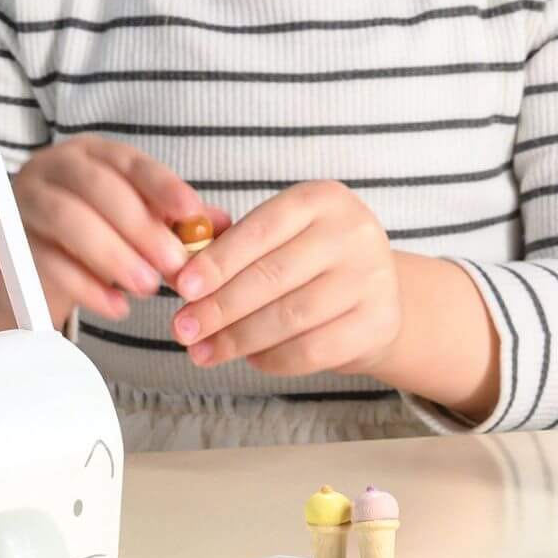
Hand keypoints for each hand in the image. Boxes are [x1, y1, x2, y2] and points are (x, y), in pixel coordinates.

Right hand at [7, 135, 232, 329]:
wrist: (30, 263)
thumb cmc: (94, 232)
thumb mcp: (136, 221)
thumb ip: (177, 221)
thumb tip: (225, 226)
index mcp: (93, 154)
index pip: (130, 162)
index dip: (162, 185)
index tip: (191, 210)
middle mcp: (56, 169)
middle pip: (98, 189)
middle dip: (141, 228)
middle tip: (174, 265)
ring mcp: (27, 203)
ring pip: (68, 220)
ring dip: (114, 256)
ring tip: (147, 287)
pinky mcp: (9, 244)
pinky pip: (48, 263)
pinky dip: (88, 288)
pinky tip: (118, 307)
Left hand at [168, 180, 402, 377]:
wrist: (377, 293)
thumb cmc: (311, 260)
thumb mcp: (280, 236)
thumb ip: (232, 244)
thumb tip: (178, 272)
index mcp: (322, 198)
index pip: (260, 229)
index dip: (218, 261)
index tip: (183, 288)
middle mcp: (353, 232)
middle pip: (272, 276)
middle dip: (219, 307)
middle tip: (182, 329)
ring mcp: (371, 278)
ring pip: (289, 317)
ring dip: (237, 339)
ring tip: (202, 351)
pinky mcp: (378, 323)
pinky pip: (312, 350)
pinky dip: (272, 359)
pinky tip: (250, 359)